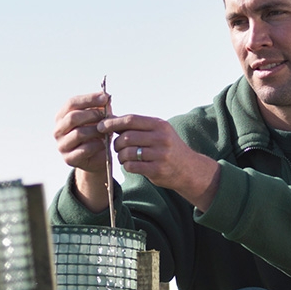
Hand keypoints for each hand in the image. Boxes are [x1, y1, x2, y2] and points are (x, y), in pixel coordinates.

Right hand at [53, 92, 111, 173]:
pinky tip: (104, 144)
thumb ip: (101, 108)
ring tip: (107, 131)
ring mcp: (62, 145)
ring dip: (96, 131)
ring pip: (78, 133)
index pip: (71, 103)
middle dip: (92, 115)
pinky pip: (84, 149)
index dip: (88, 99)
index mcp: (62, 117)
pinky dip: (97, 145)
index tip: (105, 98)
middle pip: (72, 117)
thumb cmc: (97, 135)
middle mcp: (58, 130)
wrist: (96, 158)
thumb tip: (106, 96)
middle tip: (107, 116)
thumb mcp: (99, 119)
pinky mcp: (69, 159)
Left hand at [97, 114, 220, 209]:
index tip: (101, 126)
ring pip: (127, 152)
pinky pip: (132, 166)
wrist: (189, 169)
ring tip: (123, 157)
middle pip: (127, 137)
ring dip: (120, 156)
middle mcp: (160, 138)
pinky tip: (130, 165)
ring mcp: (160, 154)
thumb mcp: (159, 132)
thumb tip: (111, 120)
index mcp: (159, 125)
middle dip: (116, 143)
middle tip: (116, 147)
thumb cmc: (168, 148)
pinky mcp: (157, 169)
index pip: (131, 120)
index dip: (113, 123)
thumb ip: (139, 127)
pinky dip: (126, 166)